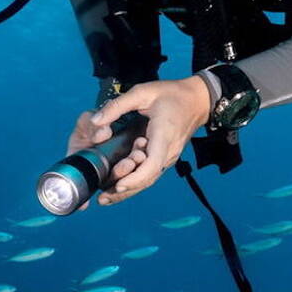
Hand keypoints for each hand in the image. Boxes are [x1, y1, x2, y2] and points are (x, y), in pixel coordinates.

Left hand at [85, 76, 211, 205]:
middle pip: (148, 179)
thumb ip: (117, 106)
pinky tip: (119, 187)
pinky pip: (150, 173)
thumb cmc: (171, 94)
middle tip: (102, 199)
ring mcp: (169, 156)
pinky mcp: (166, 157)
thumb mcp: (142, 92)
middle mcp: (168, 151)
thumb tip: (95, 121)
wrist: (197, 100)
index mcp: (163, 135)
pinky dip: (135, 182)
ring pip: (149, 179)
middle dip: (126, 191)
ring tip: (106, 199)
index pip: (152, 165)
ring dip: (129, 190)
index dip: (135, 178)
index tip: (118, 186)